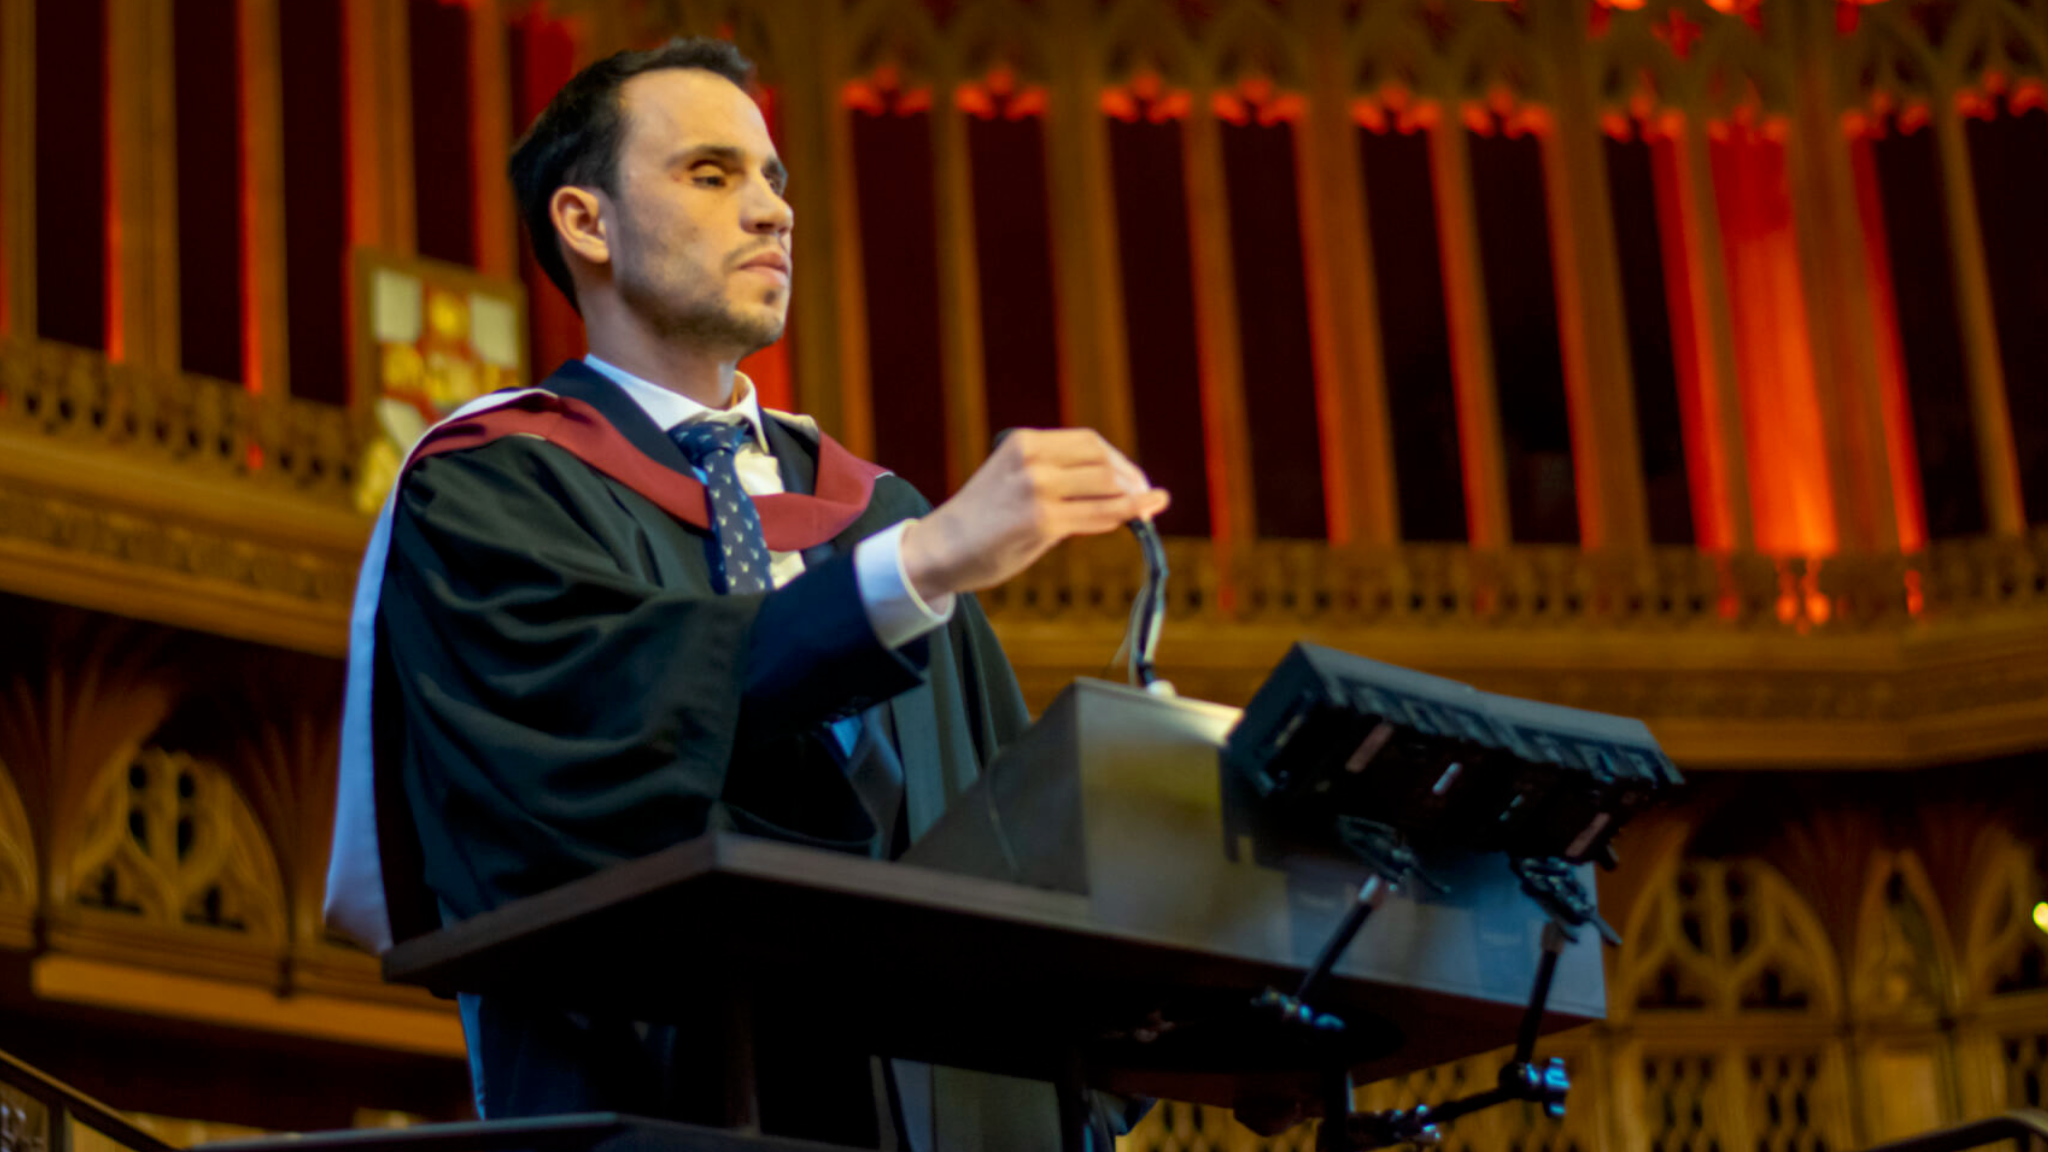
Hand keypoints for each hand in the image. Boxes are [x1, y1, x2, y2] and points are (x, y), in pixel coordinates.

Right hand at [899, 429, 1169, 598]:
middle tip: (1147, 497)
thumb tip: (1111, 489)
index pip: (1088, 441)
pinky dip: (1124, 515)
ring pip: (1106, 486)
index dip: (1119, 459)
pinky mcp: (1043, 522)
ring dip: (1133, 499)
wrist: (939, 549)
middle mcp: (1031, 459)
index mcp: (1024, 442)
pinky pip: (1098, 515)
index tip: (1134, 478)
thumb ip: (1055, 477)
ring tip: (1148, 511)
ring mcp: (1037, 489)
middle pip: (1102, 461)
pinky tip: (1139, 517)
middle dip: (1131, 479)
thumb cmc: (980, 520)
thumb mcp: (1013, 479)